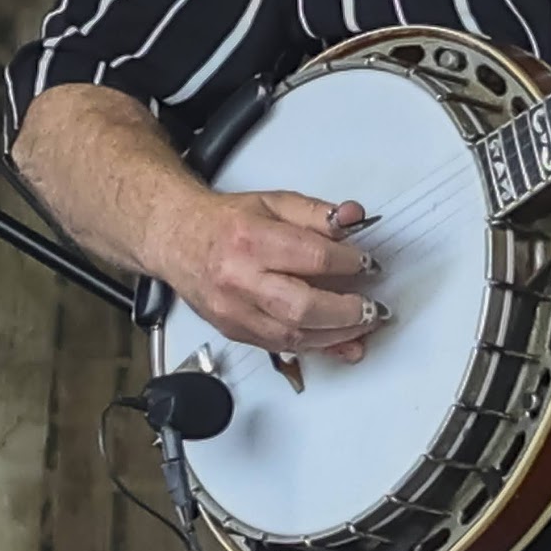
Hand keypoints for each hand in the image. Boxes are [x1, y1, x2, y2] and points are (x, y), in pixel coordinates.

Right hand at [152, 189, 383, 362]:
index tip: (369, 264)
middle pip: (302, 306)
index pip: (312, 256)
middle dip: (347, 311)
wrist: (178, 239)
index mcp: (250, 239)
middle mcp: (239, 279)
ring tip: (363, 327)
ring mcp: (234, 311)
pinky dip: (314, 346)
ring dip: (336, 336)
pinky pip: (281, 347)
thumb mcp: (274, 203)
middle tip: (373, 308)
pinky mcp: (234, 330)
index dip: (349, 262)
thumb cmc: (224, 222)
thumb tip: (354, 218)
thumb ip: (316, 213)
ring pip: (293, 335)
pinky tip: (338, 342)